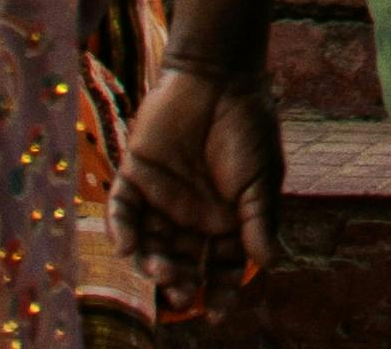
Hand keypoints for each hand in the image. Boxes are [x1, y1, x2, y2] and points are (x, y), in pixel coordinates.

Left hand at [117, 57, 288, 292]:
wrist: (219, 78)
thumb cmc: (247, 127)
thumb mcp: (261, 178)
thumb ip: (259, 220)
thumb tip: (269, 263)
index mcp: (224, 219)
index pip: (221, 267)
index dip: (220, 292)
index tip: (218, 313)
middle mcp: (190, 216)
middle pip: (183, 263)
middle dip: (182, 283)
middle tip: (183, 293)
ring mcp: (160, 199)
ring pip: (150, 245)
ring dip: (152, 263)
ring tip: (161, 270)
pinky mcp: (134, 177)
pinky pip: (121, 212)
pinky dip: (121, 231)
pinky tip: (127, 248)